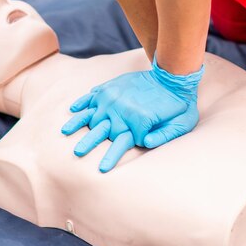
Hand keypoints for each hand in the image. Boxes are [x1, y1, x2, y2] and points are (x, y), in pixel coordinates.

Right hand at [61, 55, 203, 171]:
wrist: (172, 76)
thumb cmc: (179, 105)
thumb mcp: (180, 124)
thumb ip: (163, 136)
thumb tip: (144, 143)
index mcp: (137, 122)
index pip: (120, 145)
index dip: (111, 157)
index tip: (102, 169)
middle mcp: (121, 111)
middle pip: (100, 131)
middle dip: (88, 143)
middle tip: (77, 152)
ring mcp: (113, 98)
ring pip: (91, 114)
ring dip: (78, 124)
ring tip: (65, 132)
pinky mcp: (111, 88)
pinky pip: (92, 96)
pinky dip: (82, 102)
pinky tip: (73, 109)